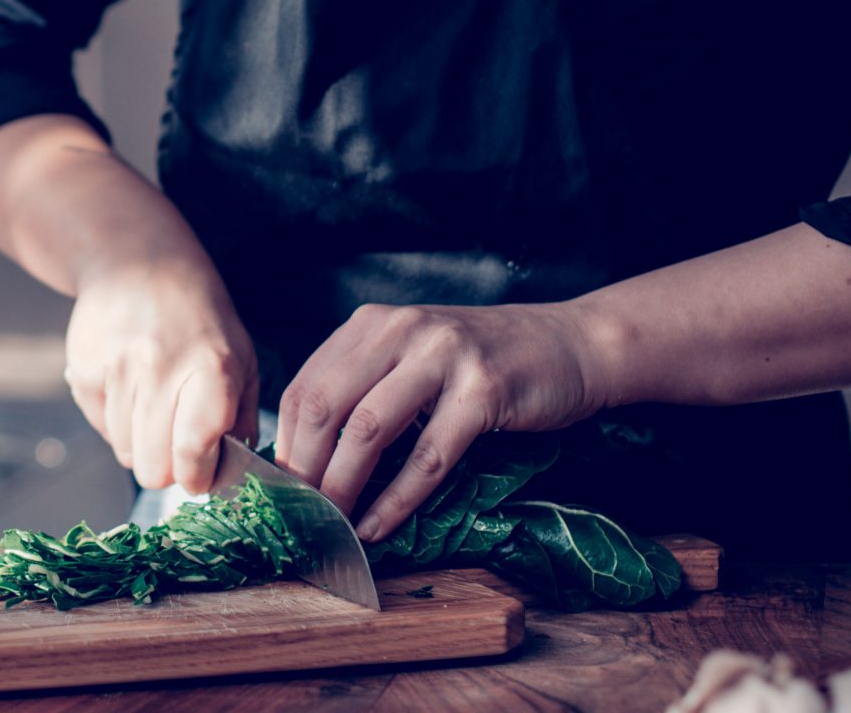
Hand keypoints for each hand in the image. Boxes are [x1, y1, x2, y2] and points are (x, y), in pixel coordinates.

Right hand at [66, 250, 259, 495]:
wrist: (136, 261)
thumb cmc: (199, 317)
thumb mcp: (241, 357)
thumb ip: (242, 418)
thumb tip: (235, 474)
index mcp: (211, 367)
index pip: (193, 450)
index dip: (198, 476)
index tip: (201, 474)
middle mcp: (160, 367)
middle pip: (153, 469)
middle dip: (169, 468)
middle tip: (178, 444)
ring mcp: (116, 368)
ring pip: (125, 453)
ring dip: (142, 442)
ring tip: (155, 405)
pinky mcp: (82, 369)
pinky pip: (100, 428)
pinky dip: (116, 422)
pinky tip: (131, 388)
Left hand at [273, 302, 608, 541]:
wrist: (570, 345)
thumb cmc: (484, 364)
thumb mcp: (414, 358)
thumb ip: (365, 388)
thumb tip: (308, 458)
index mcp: (373, 324)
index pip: (306, 385)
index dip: (287, 444)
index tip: (281, 491)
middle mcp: (401, 329)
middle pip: (326, 404)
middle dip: (306, 468)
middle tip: (300, 516)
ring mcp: (443, 356)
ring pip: (369, 428)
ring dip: (344, 486)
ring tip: (333, 525)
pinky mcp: (484, 391)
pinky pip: (428, 456)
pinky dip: (397, 499)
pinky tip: (379, 526)